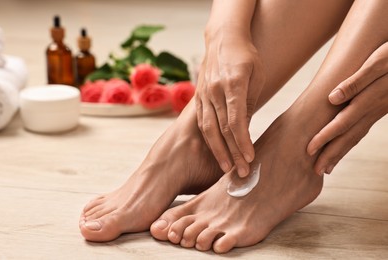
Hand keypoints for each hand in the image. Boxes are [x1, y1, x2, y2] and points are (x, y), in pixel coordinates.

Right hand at [195, 29, 264, 176]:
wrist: (223, 38)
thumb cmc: (246, 56)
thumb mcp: (257, 75)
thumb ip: (250, 102)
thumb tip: (246, 129)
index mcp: (232, 84)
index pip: (236, 121)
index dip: (242, 142)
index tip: (250, 158)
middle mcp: (215, 90)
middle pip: (222, 129)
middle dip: (232, 153)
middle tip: (242, 173)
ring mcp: (204, 94)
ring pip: (209, 128)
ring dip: (218, 151)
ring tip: (227, 169)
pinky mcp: (198, 96)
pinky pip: (202, 121)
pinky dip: (208, 138)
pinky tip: (215, 151)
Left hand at [307, 42, 387, 174]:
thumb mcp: (377, 63)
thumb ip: (355, 82)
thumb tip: (332, 98)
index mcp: (368, 101)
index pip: (342, 124)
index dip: (325, 138)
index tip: (309, 151)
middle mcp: (372, 110)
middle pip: (348, 137)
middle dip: (331, 155)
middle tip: (316, 171)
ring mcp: (377, 112)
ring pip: (356, 137)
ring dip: (341, 153)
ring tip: (328, 167)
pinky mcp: (379, 109)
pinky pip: (362, 130)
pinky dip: (351, 142)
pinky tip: (345, 146)